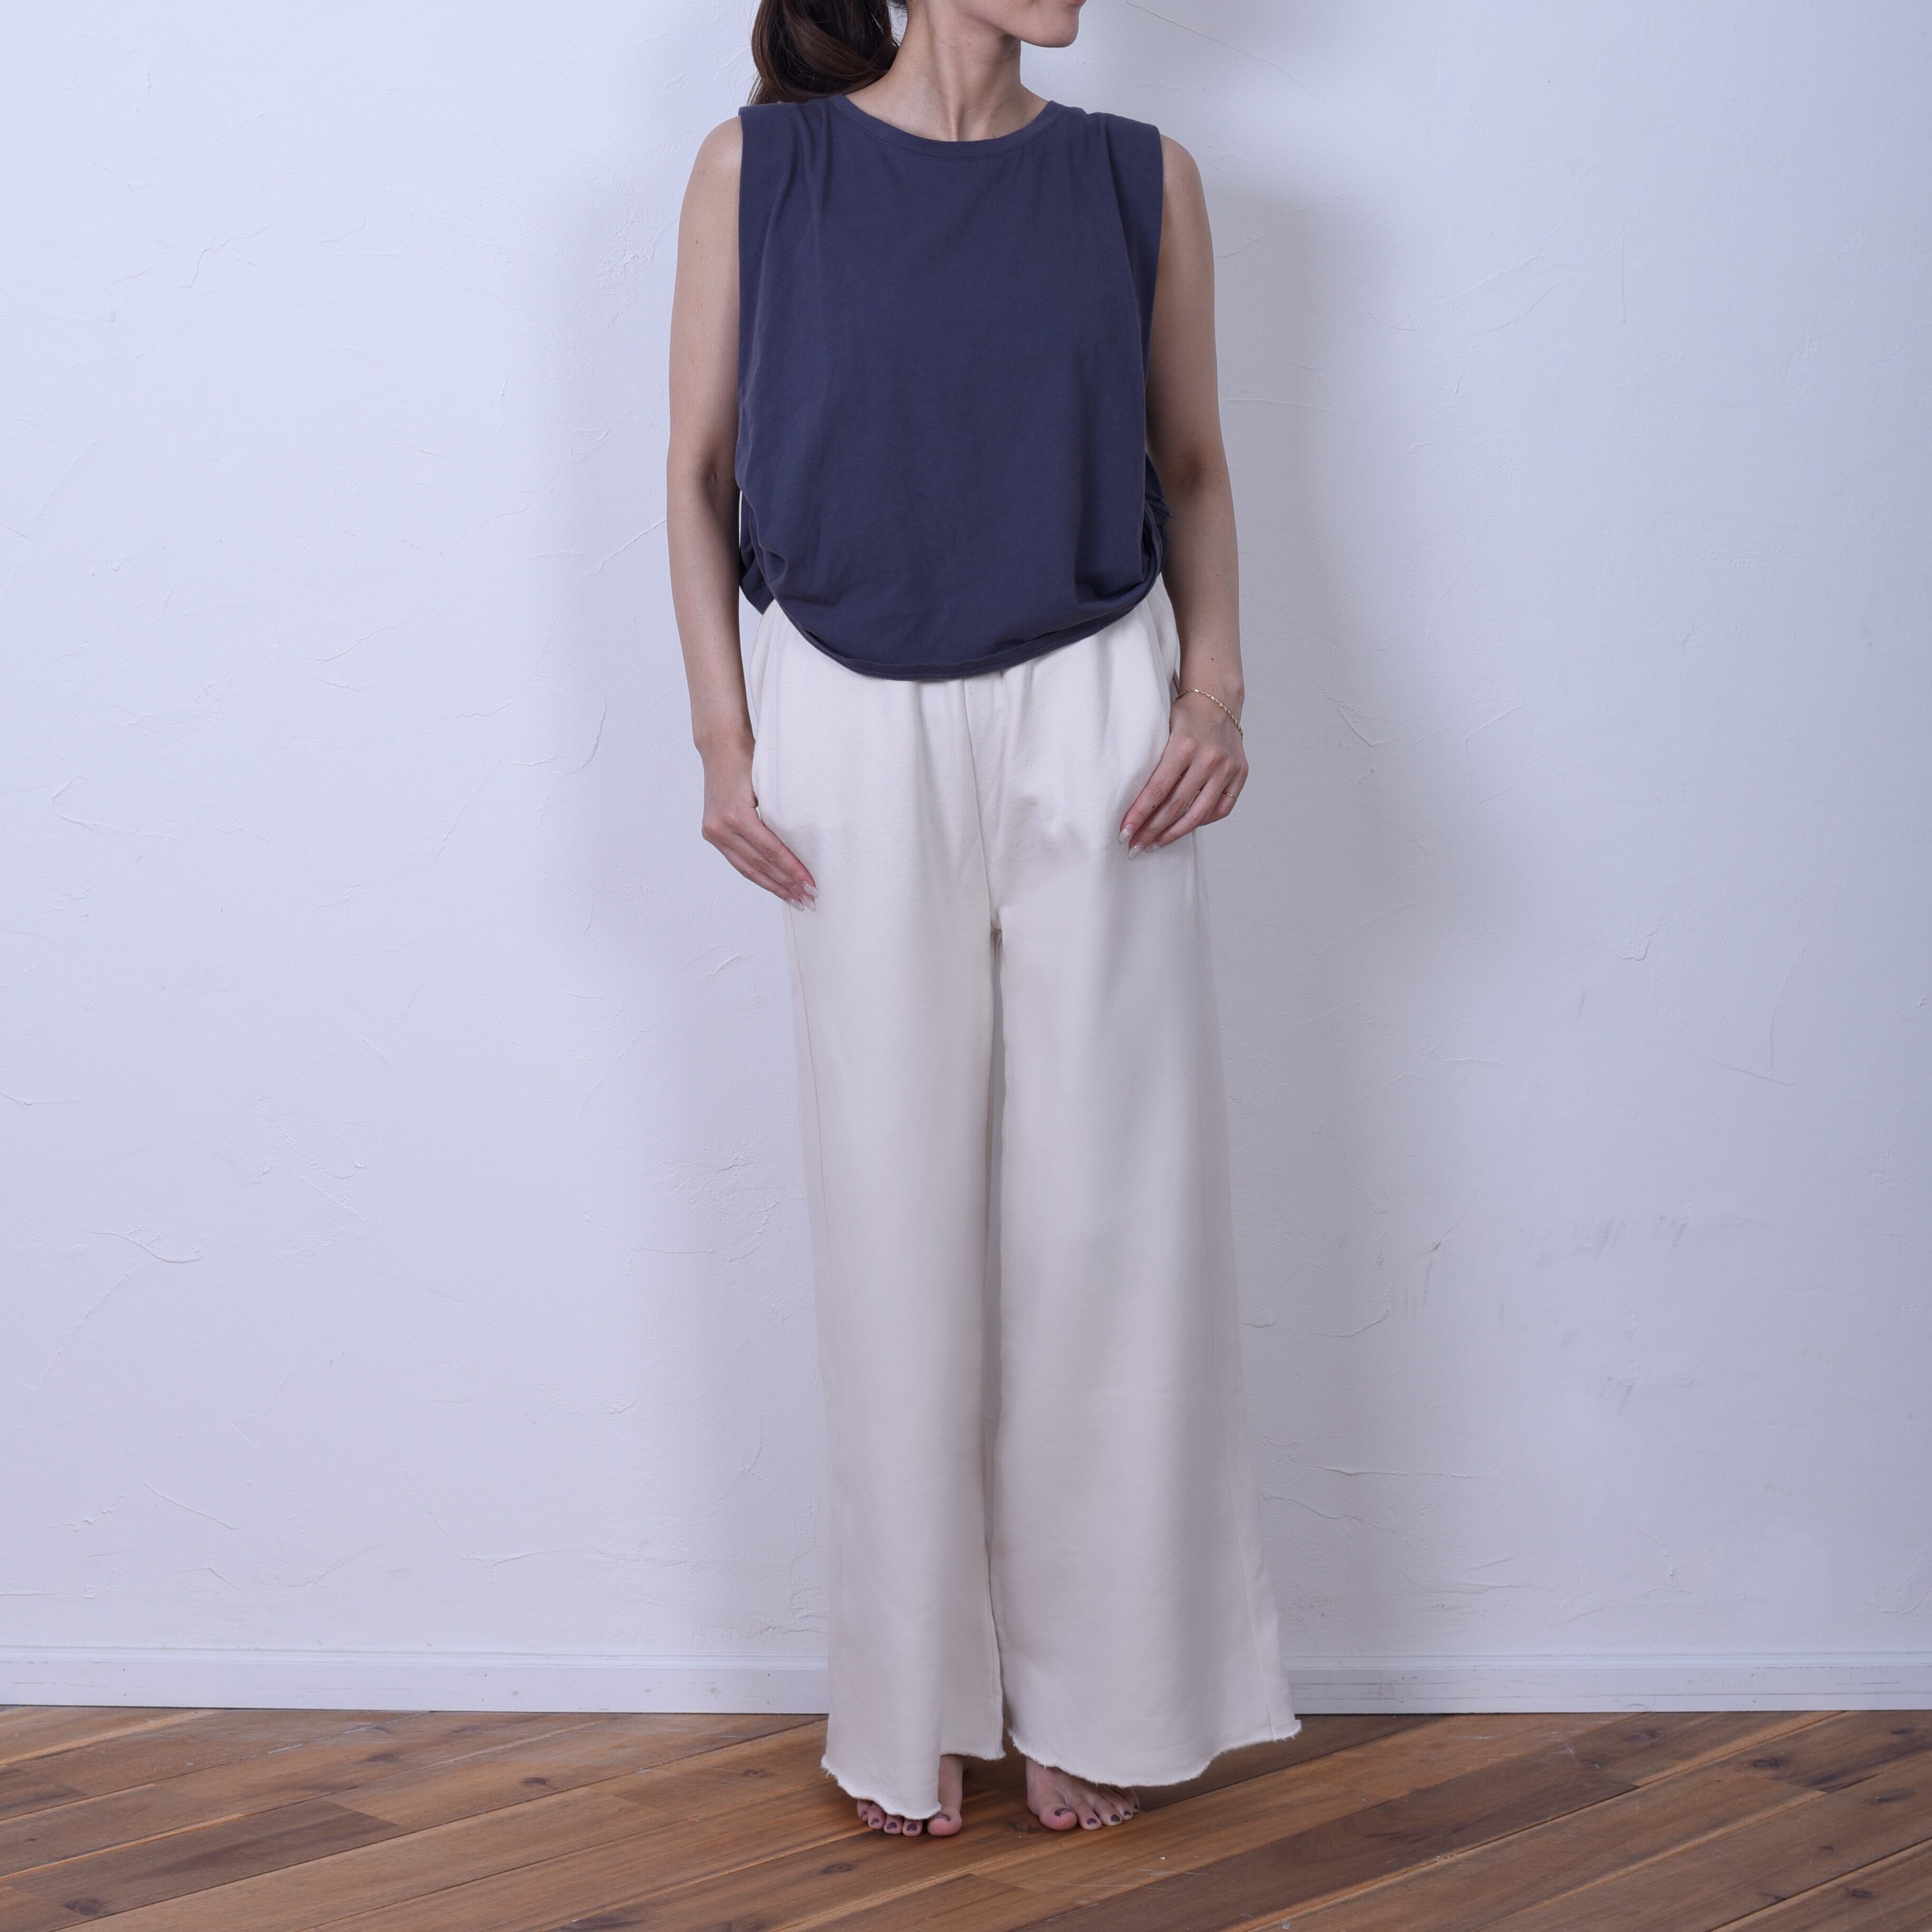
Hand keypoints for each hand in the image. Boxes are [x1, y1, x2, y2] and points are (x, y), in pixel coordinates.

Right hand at [700, 736, 815, 907]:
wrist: (720, 748)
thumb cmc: (749, 761)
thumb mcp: (768, 787)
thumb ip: (779, 816)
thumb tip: (803, 847)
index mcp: (737, 815)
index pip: (771, 850)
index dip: (792, 869)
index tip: (811, 883)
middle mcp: (721, 827)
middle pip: (760, 864)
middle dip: (786, 884)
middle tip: (808, 898)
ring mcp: (714, 831)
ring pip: (747, 868)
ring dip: (772, 885)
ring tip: (793, 898)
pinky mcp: (712, 832)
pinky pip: (737, 860)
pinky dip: (756, 873)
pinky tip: (772, 883)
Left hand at [1119, 690, 1246, 852]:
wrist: (1218, 700)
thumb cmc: (1185, 716)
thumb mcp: (1164, 732)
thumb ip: (1155, 766)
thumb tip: (1136, 805)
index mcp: (1185, 746)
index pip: (1157, 790)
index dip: (1139, 815)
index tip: (1124, 832)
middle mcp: (1208, 759)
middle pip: (1176, 807)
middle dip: (1152, 831)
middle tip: (1134, 846)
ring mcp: (1227, 768)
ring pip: (1198, 814)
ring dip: (1173, 833)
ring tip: (1155, 844)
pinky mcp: (1240, 774)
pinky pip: (1221, 809)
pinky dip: (1202, 821)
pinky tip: (1184, 827)